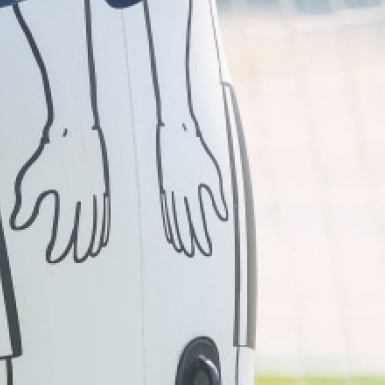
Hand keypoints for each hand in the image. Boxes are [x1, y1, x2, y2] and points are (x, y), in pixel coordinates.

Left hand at [11, 122, 110, 263]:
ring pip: (98, 220)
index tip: (53, 257)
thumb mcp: (32, 179)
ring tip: (90, 252)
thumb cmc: (49, 155)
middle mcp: (87, 196)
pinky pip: (104, 210)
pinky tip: (101, 234)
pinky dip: (103, 225)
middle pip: (85, 227)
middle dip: (80, 245)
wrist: (74, 129)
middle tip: (76, 259)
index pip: (65, 227)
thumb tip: (18, 224)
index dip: (59, 244)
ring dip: (94, 238)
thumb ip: (27, 204)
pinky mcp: (102, 183)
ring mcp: (97, 190)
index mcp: (70, 195)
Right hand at [156, 118, 227, 257]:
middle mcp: (179, 192)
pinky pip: (166, 207)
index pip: (197, 219)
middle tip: (191, 253)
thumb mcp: (212, 173)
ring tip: (180, 247)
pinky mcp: (163, 184)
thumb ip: (217, 197)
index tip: (205, 250)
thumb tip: (222, 217)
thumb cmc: (197, 150)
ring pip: (173, 216)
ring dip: (177, 233)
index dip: (201, 235)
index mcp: (193, 189)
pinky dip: (168, 220)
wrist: (176, 131)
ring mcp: (169, 189)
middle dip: (189, 238)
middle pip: (184, 221)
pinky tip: (170, 229)